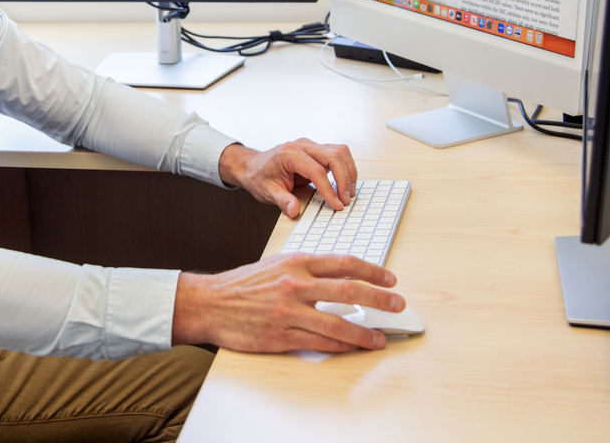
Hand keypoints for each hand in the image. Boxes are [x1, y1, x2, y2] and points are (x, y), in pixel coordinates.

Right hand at [172, 253, 403, 352]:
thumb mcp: (276, 264)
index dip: (372, 272)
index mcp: (296, 263)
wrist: (211, 303)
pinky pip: (319, 343)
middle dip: (379, 299)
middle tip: (398, 304)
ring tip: (380, 338)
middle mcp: (295, 285)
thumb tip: (339, 275)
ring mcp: (289, 312)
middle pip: (348, 292)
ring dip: (364, 332)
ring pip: (337, 324)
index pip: (344, 264)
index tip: (390, 279)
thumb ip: (307, 268)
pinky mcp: (281, 336)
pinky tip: (353, 347)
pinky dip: (340, 346)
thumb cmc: (244, 284)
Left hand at [218, 139, 356, 217]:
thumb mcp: (267, 191)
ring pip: (340, 152)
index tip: (336, 204)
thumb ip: (282, 200)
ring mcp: (311, 146)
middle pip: (334, 155)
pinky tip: (345, 185)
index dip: (329, 189)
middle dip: (344, 178)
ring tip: (349, 193)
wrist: (253, 166)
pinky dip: (345, 169)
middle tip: (345, 200)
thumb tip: (294, 210)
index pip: (316, 170)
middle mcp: (303, 146)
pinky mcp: (317, 151)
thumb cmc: (259, 176)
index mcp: (289, 153)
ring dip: (349, 172)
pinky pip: (338, 155)